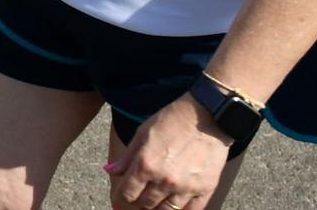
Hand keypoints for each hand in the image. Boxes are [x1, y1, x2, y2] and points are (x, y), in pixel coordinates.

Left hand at [108, 96, 229, 209]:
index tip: (119, 201)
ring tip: (154, 202)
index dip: (120, 199)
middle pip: (145, 205)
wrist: (207, 116)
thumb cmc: (172, 120)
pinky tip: (175, 206)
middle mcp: (164, 180)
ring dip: (157, 209)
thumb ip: (127, 157)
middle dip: (138, 203)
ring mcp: (186, 187)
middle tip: (138, 198)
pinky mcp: (205, 189)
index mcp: (146, 164)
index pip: (127, 193)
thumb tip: (109, 171)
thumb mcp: (142, 133)